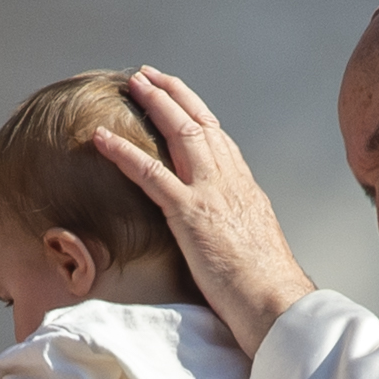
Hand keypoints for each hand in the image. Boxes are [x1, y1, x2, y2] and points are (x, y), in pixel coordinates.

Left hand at [93, 67, 314, 355]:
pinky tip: (101, 137)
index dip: (196, 113)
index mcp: (245, 188)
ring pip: (180, 134)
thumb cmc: (266, 287)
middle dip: (173, 95)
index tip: (179, 98)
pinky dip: (123, 152)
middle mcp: (231, 181)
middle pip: (200, 123)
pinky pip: (150, 174)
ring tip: (132, 85)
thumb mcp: (253, 245)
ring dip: (154, 104)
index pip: (219, 138)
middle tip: (148, 76)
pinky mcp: (190, 213)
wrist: (276, 302)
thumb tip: (227, 229)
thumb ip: (237, 227)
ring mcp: (211, 193)